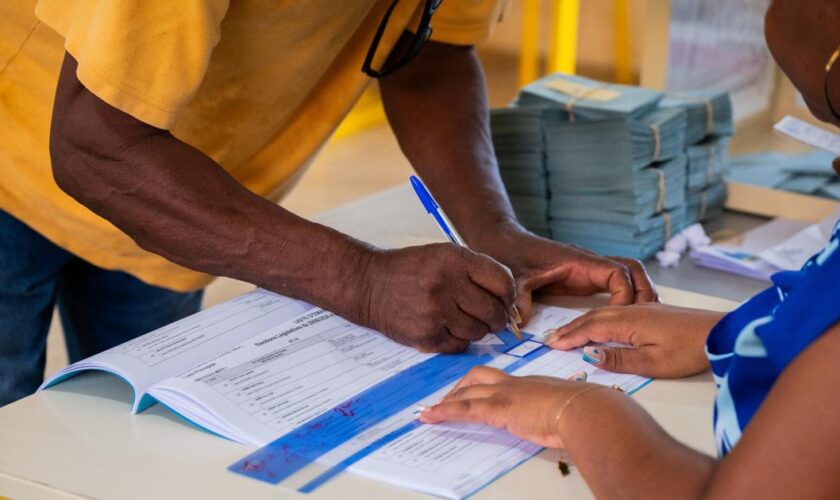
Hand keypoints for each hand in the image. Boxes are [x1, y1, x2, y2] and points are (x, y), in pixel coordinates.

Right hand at [361, 244, 514, 352]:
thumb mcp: (444, 254)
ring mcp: (435, 313)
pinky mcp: (425, 336)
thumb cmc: (411, 269)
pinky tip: (448, 328)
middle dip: (497, 317)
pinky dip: (459, 340)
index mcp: (454, 260)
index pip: (502, 282)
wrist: (369, 284)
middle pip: (493, 311)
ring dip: (478, 329)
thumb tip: (508, 299)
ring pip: (479, 331)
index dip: (508, 294)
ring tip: (464, 320)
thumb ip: (477, 271)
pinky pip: (460, 345)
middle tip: (491, 316)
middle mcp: (446, 285)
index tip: (504, 299)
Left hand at [419, 366, 601, 447]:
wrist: (586, 410)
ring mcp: (505, 394)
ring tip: (430, 411)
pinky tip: (429, 416)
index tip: (477, 391)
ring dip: (447, 401)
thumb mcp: (571, 410)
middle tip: (449, 399)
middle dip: (462, 387)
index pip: (503, 379)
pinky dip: (443, 412)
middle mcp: (516, 384)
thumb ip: (563, 412)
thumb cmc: (587, 412)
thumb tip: (567, 420)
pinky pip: (463, 409)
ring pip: (467, 392)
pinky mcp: (497, 408)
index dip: (485, 383)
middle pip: (480, 377)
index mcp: (533, 383)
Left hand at [472, 226, 657, 322]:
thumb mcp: (514, 278)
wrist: (504, 242)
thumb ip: (518, 299)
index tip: (617, 318)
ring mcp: (589, 270)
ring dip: (639, 294)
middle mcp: (589, 263)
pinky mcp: (585, 278)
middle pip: (632, 270)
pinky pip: (615, 285)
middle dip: (643, 292)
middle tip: (644, 321)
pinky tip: (626, 319)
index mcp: (578, 261)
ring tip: (642, 321)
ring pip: (628, 275)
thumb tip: (520, 323)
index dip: (624, 295)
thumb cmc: (510, 255)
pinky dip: (627, 298)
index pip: (616, 273)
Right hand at [544, 303, 722, 377]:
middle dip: (569, 328)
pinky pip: (614, 312)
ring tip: (566, 331)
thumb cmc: (689, 350)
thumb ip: (620, 359)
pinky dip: (597, 319)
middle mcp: (630, 311)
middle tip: (549, 338)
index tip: (550, 344)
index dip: (569, 337)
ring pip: (602, 313)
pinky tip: (597, 324)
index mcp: (628, 322)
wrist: (720, 332)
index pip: (589, 329)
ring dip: (581, 322)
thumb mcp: (653, 363)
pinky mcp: (650, 312)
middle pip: (591, 318)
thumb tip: (590, 356)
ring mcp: (641, 310)